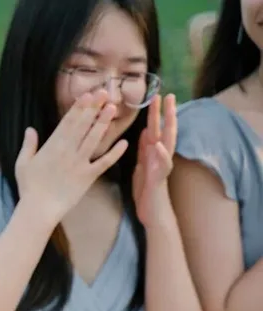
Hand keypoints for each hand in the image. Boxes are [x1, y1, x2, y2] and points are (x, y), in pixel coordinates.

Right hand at [16, 90, 128, 223]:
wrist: (39, 210)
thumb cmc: (28, 188)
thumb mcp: (22, 164)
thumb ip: (28, 145)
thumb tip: (30, 129)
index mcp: (53, 146)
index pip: (68, 122)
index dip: (79, 107)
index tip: (88, 95)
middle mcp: (68, 151)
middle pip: (83, 126)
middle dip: (94, 108)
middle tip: (105, 92)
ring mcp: (79, 163)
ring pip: (94, 139)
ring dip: (103, 123)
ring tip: (113, 108)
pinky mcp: (88, 177)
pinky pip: (104, 163)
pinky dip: (114, 153)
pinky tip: (124, 143)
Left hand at [132, 94, 176, 225]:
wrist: (152, 214)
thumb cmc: (146, 192)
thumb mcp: (142, 167)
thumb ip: (143, 151)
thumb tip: (144, 134)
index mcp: (152, 154)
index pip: (155, 130)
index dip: (155, 115)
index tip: (155, 97)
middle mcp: (160, 157)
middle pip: (164, 131)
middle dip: (165, 113)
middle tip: (167, 94)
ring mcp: (161, 167)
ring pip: (168, 142)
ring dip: (169, 126)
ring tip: (169, 109)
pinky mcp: (159, 179)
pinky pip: (162, 165)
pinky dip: (160, 154)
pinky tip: (159, 144)